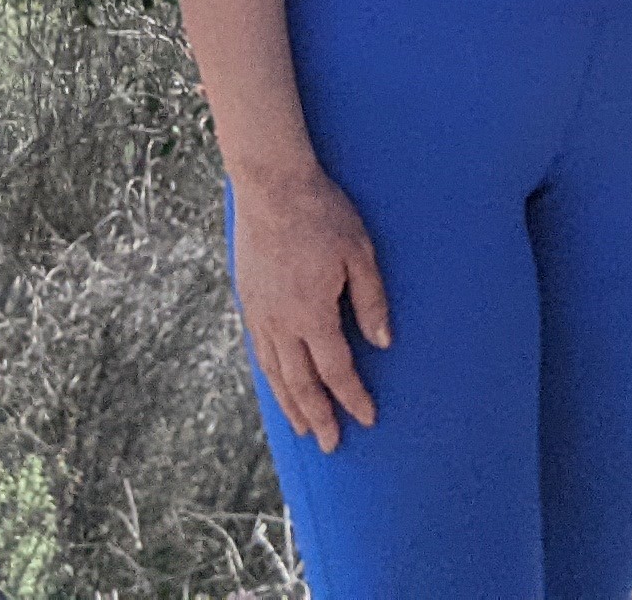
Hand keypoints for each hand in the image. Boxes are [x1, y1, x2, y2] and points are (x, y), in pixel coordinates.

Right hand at [231, 162, 390, 451]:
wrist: (271, 186)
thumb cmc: (323, 214)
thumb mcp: (360, 253)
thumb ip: (371, 300)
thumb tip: (383, 342)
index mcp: (312, 314)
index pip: (336, 370)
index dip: (353, 398)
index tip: (368, 418)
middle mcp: (281, 323)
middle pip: (301, 383)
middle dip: (319, 416)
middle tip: (331, 444)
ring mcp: (260, 314)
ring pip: (275, 373)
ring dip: (290, 404)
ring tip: (303, 428)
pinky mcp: (248, 301)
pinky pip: (259, 351)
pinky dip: (270, 376)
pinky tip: (278, 383)